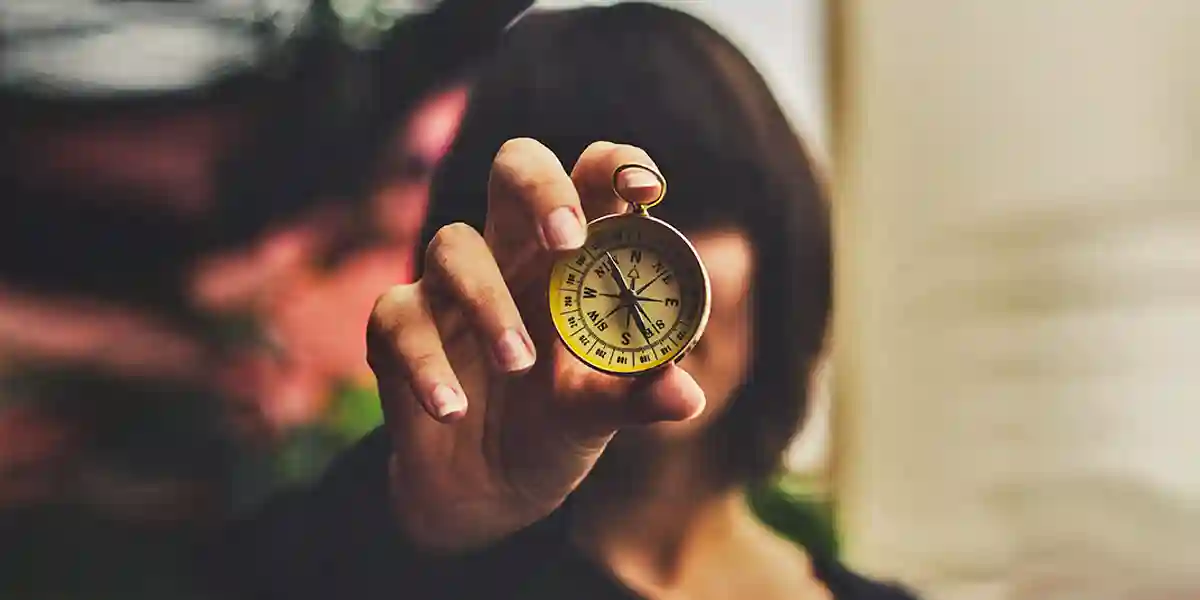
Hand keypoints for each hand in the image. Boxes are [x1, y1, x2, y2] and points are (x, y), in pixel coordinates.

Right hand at [366, 139, 705, 552]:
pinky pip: (399, 319)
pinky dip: (427, 364)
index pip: (594, 175)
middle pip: (516, 166)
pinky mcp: (399, 327)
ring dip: (489, 302)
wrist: (489, 490)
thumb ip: (639, 396)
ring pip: (453, 245)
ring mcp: (449, 284)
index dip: (619, 165)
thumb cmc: (555, 423)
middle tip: (566, 241)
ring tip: (519, 365)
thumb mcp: (601, 412)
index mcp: (573, 254)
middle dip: (541, 190)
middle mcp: (511, 252)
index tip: (645, 192)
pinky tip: (453, 408)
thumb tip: (688, 395)